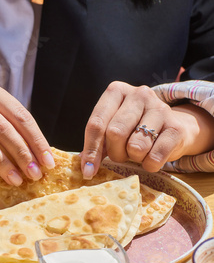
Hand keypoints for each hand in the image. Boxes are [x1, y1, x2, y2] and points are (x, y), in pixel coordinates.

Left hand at [80, 81, 213, 177]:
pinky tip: (152, 158)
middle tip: (121, 155)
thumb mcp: (113, 129)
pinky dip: (150, 165)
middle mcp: (139, 94)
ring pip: (135, 146)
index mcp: (116, 91)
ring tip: (138, 152)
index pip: (97, 123)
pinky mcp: (176, 127)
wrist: (172, 130)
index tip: (87, 171)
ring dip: (134, 158)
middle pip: (115, 133)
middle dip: (115, 153)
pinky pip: (154, 157)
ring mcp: (159, 108)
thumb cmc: (135, 130)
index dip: (91, 150)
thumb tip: (86, 167)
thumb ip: (98, 143)